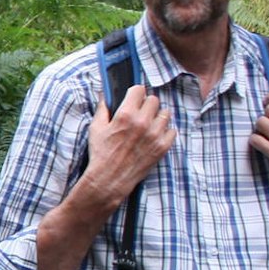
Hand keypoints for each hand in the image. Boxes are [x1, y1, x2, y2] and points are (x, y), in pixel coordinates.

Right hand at [80, 85, 173, 203]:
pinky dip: (165, 131)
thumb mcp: (96, 128)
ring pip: (165, 113)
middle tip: (140, 112)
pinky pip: (172, 130)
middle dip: (146, 104)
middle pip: (154, 100)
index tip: (134, 97)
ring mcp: (155, 135)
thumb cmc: (101, 154)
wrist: (110, 179)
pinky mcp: (162, 147)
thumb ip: (103, 108)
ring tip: (149, 124)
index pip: (139, 90)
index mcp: (125, 115)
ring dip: (157, 116)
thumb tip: (105, 93)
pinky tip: (154, 136)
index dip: (135, 93)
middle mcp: (142, 123)